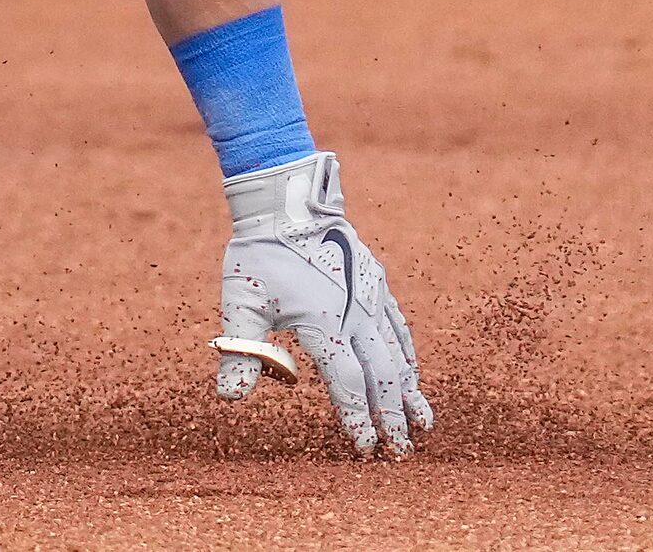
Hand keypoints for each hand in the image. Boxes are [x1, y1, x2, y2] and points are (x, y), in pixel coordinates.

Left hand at [213, 151, 430, 456]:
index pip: (346, 382)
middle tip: (401, 451)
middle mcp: (354, 314)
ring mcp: (370, 299)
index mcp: (322, 322)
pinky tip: (413, 374)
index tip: (365, 448)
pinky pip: (398, 327)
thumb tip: (228, 398)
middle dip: (392, 415)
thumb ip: (239, 352)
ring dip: (409, 391)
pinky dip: (408, 354)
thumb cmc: (259, 253)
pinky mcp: (376, 284)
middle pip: (381, 375)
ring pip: (397, 354)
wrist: (286, 202)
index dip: (357, 417)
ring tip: (423, 423)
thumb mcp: (239, 302)